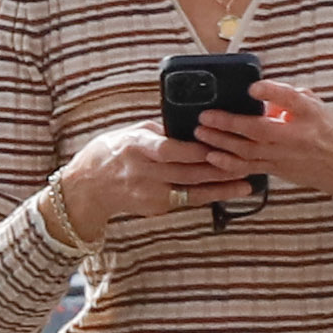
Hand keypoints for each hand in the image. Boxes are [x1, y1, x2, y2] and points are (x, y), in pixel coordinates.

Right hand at [54, 123, 256, 242]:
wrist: (86, 189)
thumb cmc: (110, 154)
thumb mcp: (130, 134)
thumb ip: (159, 131)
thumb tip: (190, 124)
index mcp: (136, 147)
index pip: (168, 150)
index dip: (194, 150)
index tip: (217, 144)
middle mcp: (143, 172)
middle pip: (187, 172)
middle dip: (219, 168)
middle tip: (247, 160)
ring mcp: (149, 193)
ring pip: (192, 191)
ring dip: (221, 185)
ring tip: (246, 180)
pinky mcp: (154, 208)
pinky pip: (186, 200)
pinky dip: (208, 195)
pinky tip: (228, 190)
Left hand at [186, 76, 332, 201]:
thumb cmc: (330, 133)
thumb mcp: (316, 107)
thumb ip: (289, 98)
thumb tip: (261, 93)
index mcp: (309, 115)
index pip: (291, 100)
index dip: (272, 93)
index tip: (253, 87)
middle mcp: (295, 136)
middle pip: (258, 129)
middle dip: (228, 123)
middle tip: (205, 116)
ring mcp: (283, 156)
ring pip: (247, 151)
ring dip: (221, 142)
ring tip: (201, 132)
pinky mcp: (275, 169)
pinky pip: (248, 168)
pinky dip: (228, 164)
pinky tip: (212, 157)